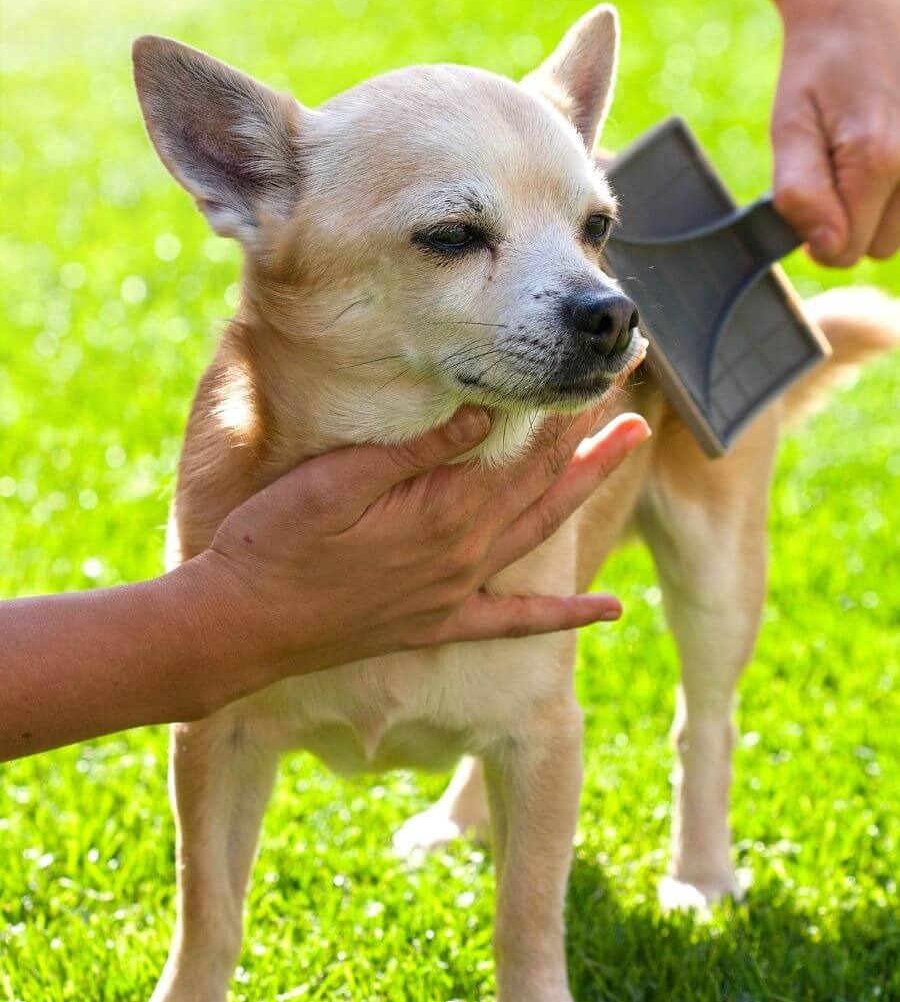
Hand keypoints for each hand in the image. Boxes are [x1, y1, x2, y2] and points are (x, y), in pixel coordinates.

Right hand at [190, 406, 649, 697]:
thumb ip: (417, 450)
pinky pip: (516, 622)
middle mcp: (465, 555)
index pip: (521, 452)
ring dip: (587, 492)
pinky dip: (565, 615)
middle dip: (591, 442)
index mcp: (443, 512)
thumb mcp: (337, 479)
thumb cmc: (275, 542)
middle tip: (633, 405)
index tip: (597, 375)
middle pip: (543, 487)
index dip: (563, 413)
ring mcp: (456, 594)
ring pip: (540, 533)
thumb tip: (484, 410)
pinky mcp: (438, 624)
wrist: (242, 626)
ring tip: (629, 453)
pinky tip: (608, 611)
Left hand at [764, 0, 899, 265]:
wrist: (860, 9)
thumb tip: (826, 247)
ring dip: (880, 210)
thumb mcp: (789, 129)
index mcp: (878, 159)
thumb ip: (801, 194)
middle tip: (836, 170)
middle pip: (880, 247)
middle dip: (852, 223)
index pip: (845, 252)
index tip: (812, 199)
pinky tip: (887, 157)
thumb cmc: (817, 70)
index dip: (817, 237)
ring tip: (864, 157)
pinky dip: (899, 192)